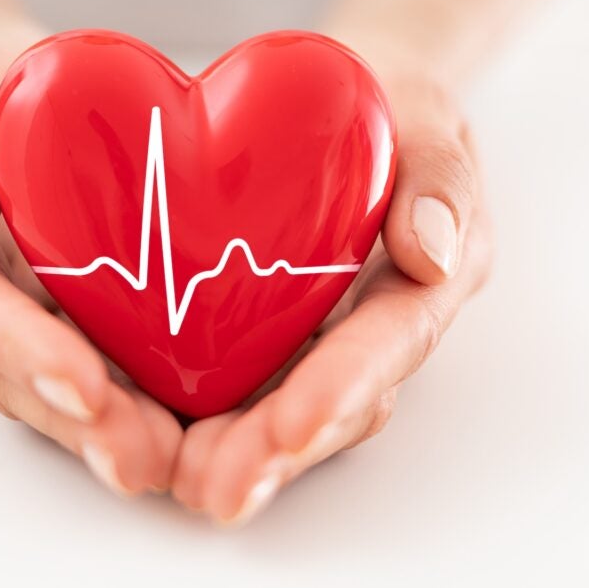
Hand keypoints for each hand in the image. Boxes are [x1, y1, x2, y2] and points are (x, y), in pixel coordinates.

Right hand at [0, 18, 182, 494]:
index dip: (19, 350)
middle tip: (140, 459)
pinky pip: (96, 364)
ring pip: (50, 386)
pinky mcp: (69, 314)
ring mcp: (19, 310)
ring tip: (169, 462)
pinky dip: (135, 399)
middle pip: (9, 373)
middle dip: (73, 420)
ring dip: (106, 428)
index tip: (80, 386)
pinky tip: (189, 425)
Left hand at [170, 71, 493, 524]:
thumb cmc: (387, 104)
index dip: (345, 386)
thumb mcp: (423, 112)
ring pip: (286, 408)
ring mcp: (321, 334)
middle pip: (335, 404)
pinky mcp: (269, 330)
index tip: (296, 427)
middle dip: (278, 449)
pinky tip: (150, 435)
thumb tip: (432, 253)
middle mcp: (372, 326)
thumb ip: (438, 174)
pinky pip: (242, 379)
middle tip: (218, 486)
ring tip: (180, 479)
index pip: (389, 343)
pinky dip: (202, 412)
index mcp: (422, 279)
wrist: (343, 103)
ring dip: (237, 452)